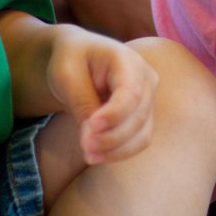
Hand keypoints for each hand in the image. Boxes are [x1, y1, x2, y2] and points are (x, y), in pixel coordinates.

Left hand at [45, 26, 158, 164]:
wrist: (79, 59)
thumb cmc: (72, 60)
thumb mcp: (67, 73)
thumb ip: (81, 102)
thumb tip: (91, 137)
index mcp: (127, 60)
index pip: (131, 92)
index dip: (114, 114)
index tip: (90, 127)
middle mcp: (145, 78)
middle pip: (138, 116)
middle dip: (111, 137)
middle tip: (83, 146)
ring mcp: (148, 98)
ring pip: (142, 133)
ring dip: (116, 150)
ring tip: (88, 155)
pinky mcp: (143, 116)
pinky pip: (139, 141)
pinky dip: (120, 153)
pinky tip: (97, 156)